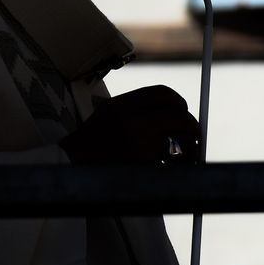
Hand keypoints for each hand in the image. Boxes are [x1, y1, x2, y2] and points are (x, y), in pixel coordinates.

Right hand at [59, 85, 198, 164]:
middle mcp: (131, 120)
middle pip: (179, 116)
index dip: (179, 103)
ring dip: (190, 150)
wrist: (69, 168)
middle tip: (194, 140)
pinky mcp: (143, 166)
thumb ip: (138, 110)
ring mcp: (137, 143)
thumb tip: (178, 115)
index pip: (163, 94)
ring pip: (182, 140)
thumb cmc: (91, 144)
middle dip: (192, 129)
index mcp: (122, 105)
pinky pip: (173, 162)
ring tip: (185, 158)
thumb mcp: (108, 114)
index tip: (182, 113)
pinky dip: (178, 167)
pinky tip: (171, 170)